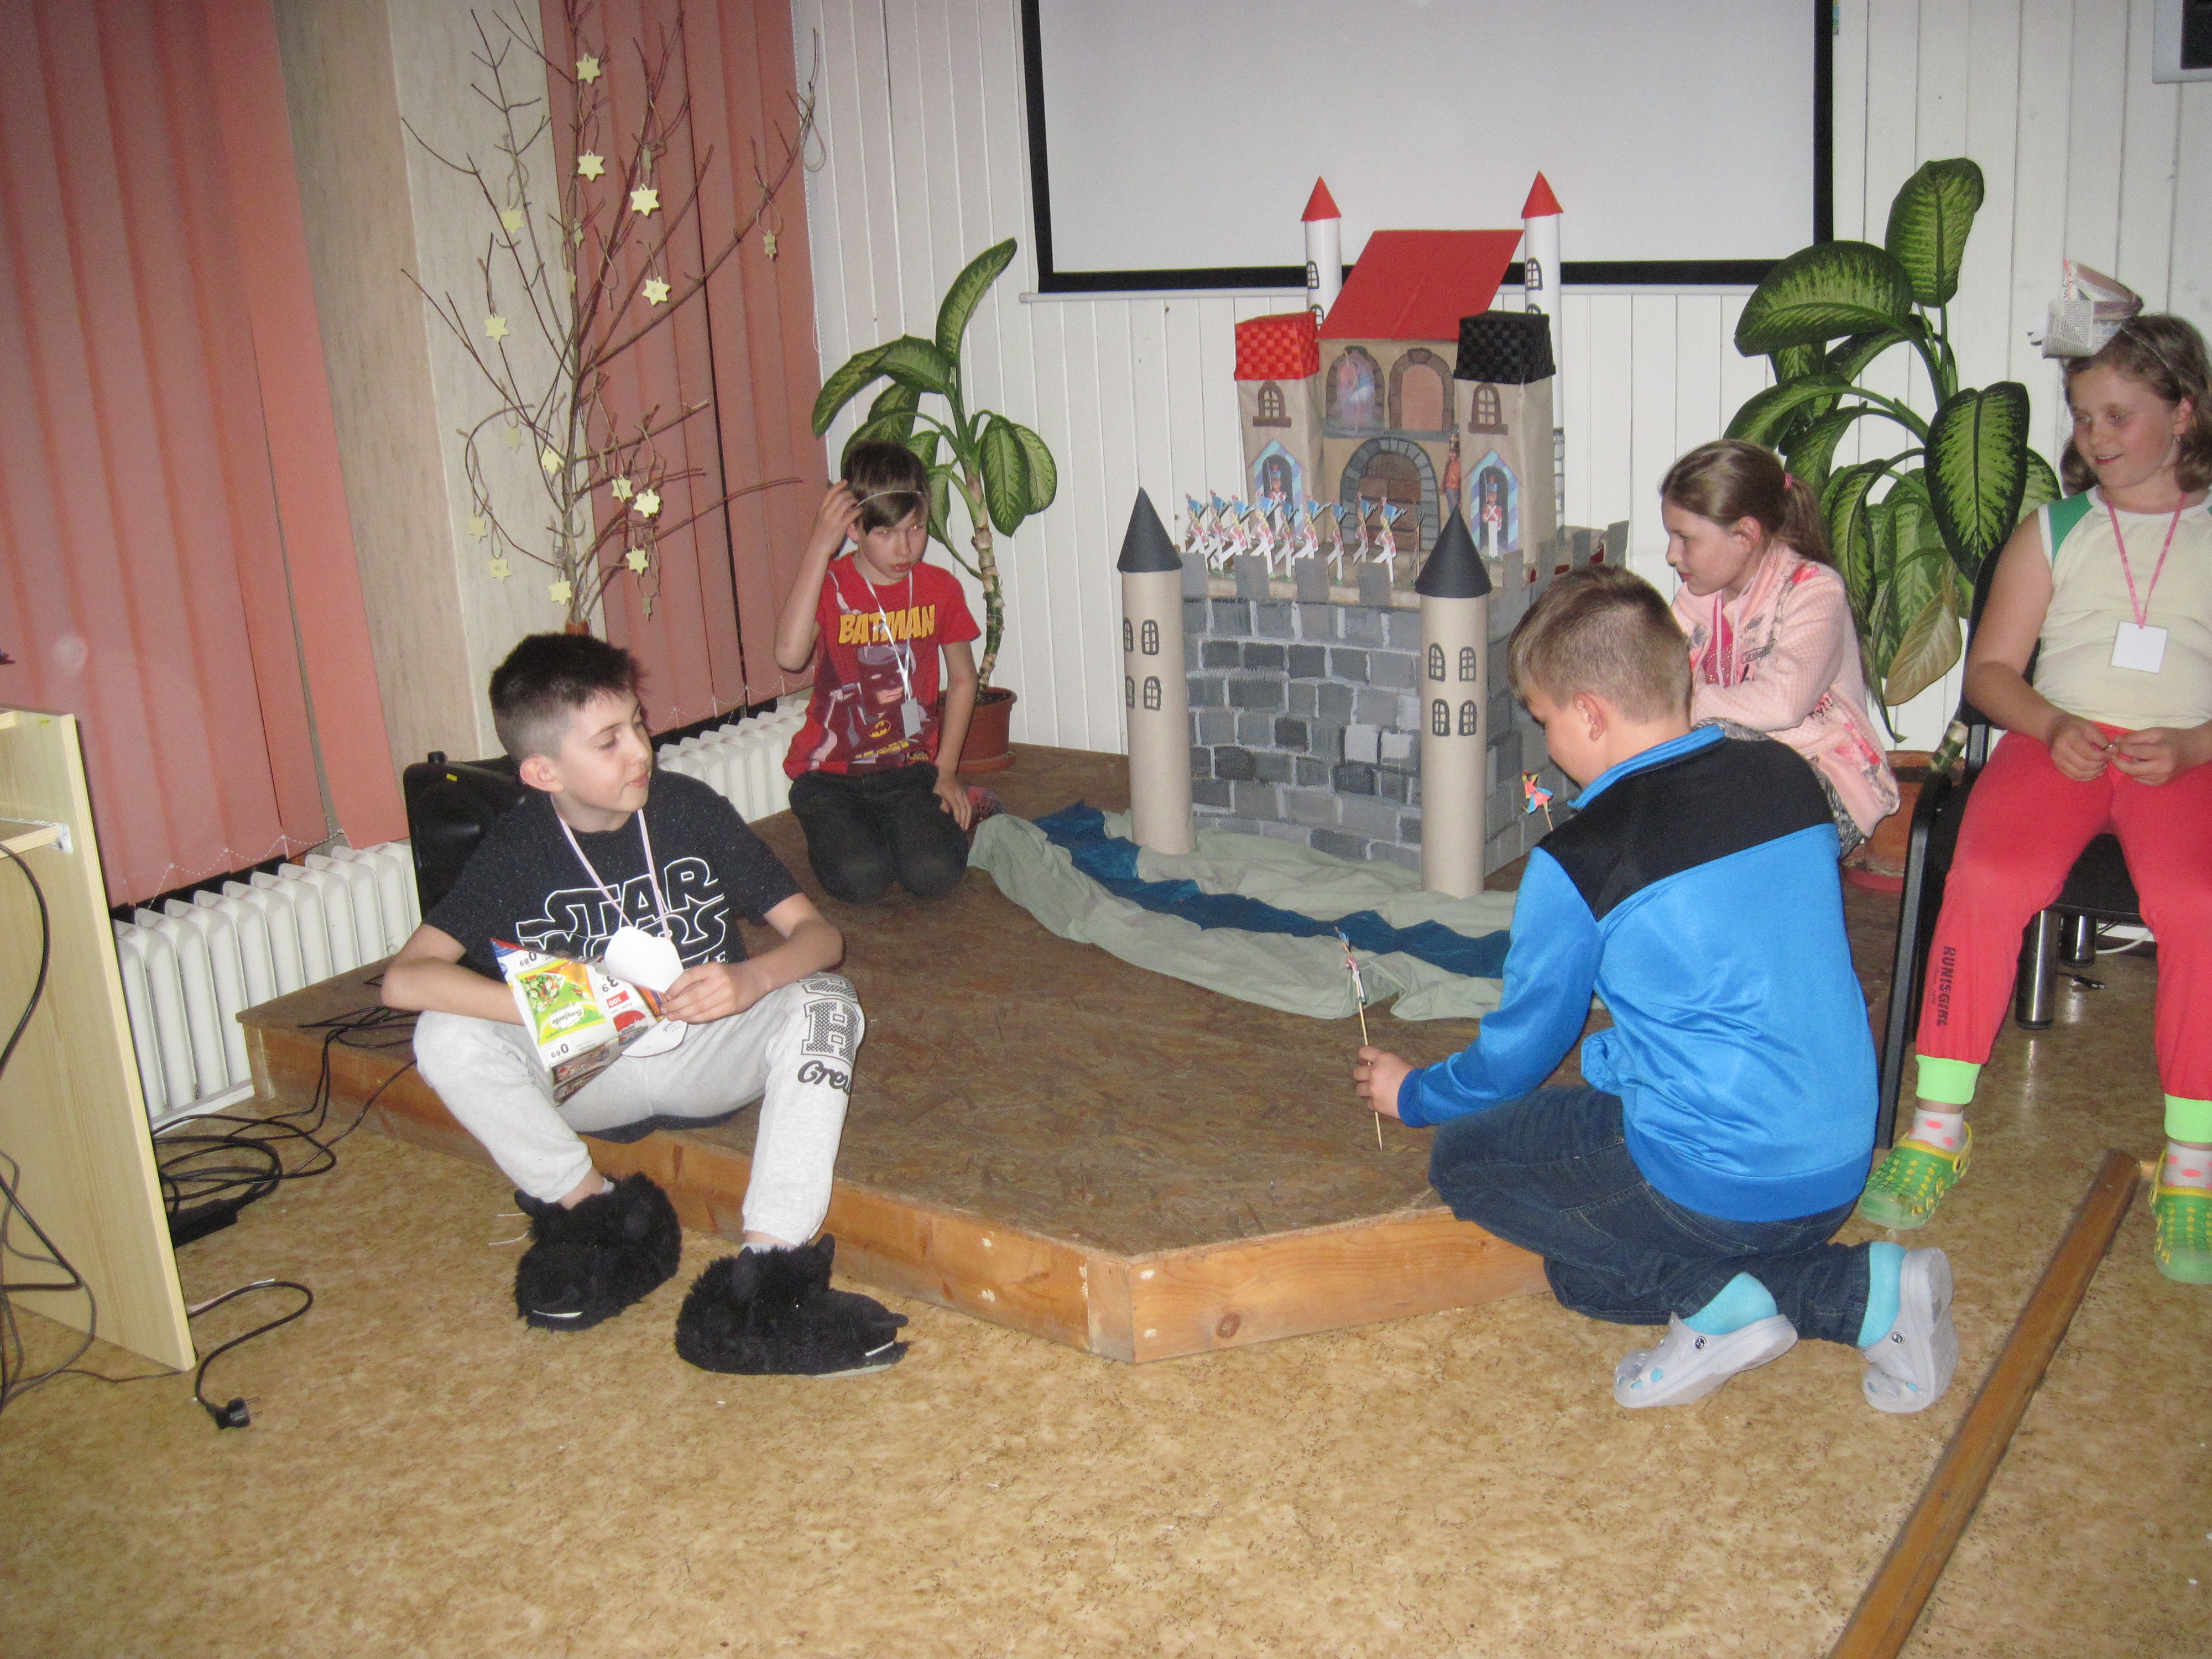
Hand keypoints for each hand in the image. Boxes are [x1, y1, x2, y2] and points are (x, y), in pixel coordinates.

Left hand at [659, 960, 773, 1023]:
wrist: (754, 978)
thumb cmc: (728, 975)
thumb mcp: (713, 971)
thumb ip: (696, 980)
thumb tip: (673, 996)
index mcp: (712, 968)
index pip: (689, 976)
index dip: (675, 987)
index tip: (666, 996)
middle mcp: (719, 980)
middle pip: (692, 996)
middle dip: (676, 1005)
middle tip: (665, 1010)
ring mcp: (727, 994)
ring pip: (699, 1008)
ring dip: (683, 1014)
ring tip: (672, 1017)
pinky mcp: (732, 1007)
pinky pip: (709, 1015)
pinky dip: (695, 1018)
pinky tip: (687, 1019)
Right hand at [807, 483, 860, 560]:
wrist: (818, 548)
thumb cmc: (819, 535)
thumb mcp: (820, 520)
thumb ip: (826, 511)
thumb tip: (835, 504)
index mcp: (821, 509)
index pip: (830, 492)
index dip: (839, 485)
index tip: (845, 482)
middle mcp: (827, 512)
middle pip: (840, 496)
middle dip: (849, 493)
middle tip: (853, 495)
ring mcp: (834, 518)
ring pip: (846, 503)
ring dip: (854, 500)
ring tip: (857, 502)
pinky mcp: (841, 526)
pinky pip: (852, 514)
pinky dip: (858, 510)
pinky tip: (860, 510)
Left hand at [934, 770, 973, 829]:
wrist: (947, 773)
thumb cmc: (939, 784)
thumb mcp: (937, 792)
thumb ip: (941, 802)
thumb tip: (945, 813)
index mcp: (951, 793)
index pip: (957, 806)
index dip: (958, 816)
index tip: (957, 824)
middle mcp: (960, 794)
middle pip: (965, 808)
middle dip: (964, 819)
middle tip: (962, 829)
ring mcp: (964, 794)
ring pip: (969, 807)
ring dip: (968, 818)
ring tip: (966, 827)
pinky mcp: (965, 795)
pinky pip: (969, 805)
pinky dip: (969, 814)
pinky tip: (967, 820)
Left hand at [1353, 1046, 1411, 1119]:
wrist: (1421, 1096)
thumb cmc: (1417, 1078)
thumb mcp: (1402, 1064)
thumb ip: (1387, 1064)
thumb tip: (1381, 1067)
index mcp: (1382, 1059)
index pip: (1364, 1051)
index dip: (1363, 1057)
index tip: (1364, 1062)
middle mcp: (1374, 1072)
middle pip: (1357, 1072)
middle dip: (1362, 1076)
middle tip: (1371, 1079)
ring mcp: (1373, 1089)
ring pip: (1360, 1089)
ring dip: (1367, 1091)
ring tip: (1377, 1092)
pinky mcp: (1376, 1104)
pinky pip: (1369, 1104)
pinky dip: (1375, 1104)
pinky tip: (1384, 1103)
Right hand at [2044, 712, 2113, 781]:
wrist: (2053, 728)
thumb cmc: (2073, 725)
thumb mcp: (2090, 727)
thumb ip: (2103, 740)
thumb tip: (2114, 752)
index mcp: (2069, 738)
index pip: (2088, 754)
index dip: (2102, 757)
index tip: (2110, 755)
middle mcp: (2060, 750)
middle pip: (2083, 765)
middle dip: (2098, 765)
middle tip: (2106, 762)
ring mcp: (2057, 760)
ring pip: (2078, 773)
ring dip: (2093, 773)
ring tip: (2101, 767)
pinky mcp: (2057, 766)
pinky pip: (2073, 776)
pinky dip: (2086, 777)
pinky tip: (2094, 772)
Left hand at [2108, 725, 2208, 786]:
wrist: (2193, 750)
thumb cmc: (2173, 738)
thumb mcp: (2155, 732)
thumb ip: (2135, 736)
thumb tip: (2115, 741)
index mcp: (2163, 752)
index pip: (2136, 752)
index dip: (2122, 748)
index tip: (2116, 744)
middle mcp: (2163, 767)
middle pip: (2132, 769)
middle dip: (2118, 762)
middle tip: (2113, 756)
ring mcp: (2162, 778)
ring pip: (2135, 774)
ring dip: (2130, 766)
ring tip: (2138, 757)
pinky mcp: (2161, 783)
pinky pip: (2140, 779)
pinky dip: (2137, 772)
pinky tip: (2144, 764)